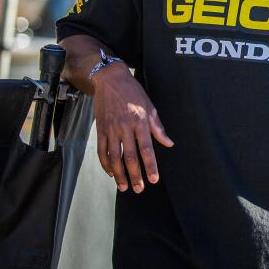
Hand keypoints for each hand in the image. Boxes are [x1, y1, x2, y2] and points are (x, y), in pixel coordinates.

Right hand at [92, 64, 172, 192]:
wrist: (110, 80)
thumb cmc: (134, 93)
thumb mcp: (150, 107)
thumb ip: (158, 127)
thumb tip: (169, 143)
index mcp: (141, 122)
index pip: (147, 149)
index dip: (150, 166)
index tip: (154, 179)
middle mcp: (125, 128)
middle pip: (130, 157)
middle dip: (135, 175)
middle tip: (139, 189)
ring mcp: (111, 129)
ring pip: (114, 157)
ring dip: (119, 174)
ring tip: (124, 187)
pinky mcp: (100, 129)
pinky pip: (102, 150)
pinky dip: (105, 164)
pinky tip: (110, 173)